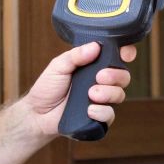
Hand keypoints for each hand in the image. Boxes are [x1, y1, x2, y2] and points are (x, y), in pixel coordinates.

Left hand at [23, 41, 137, 135]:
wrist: (37, 114)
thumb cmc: (47, 88)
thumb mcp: (58, 66)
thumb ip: (76, 56)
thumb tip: (95, 46)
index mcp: (94, 66)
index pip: (116, 57)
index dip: (126, 53)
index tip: (125, 53)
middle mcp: (101, 82)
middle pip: (123, 76)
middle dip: (115, 75)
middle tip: (99, 77)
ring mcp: (101, 100)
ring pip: (119, 95)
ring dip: (108, 93)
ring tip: (91, 94)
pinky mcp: (98, 117)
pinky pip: (110, 115)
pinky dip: (102, 112)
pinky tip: (90, 110)